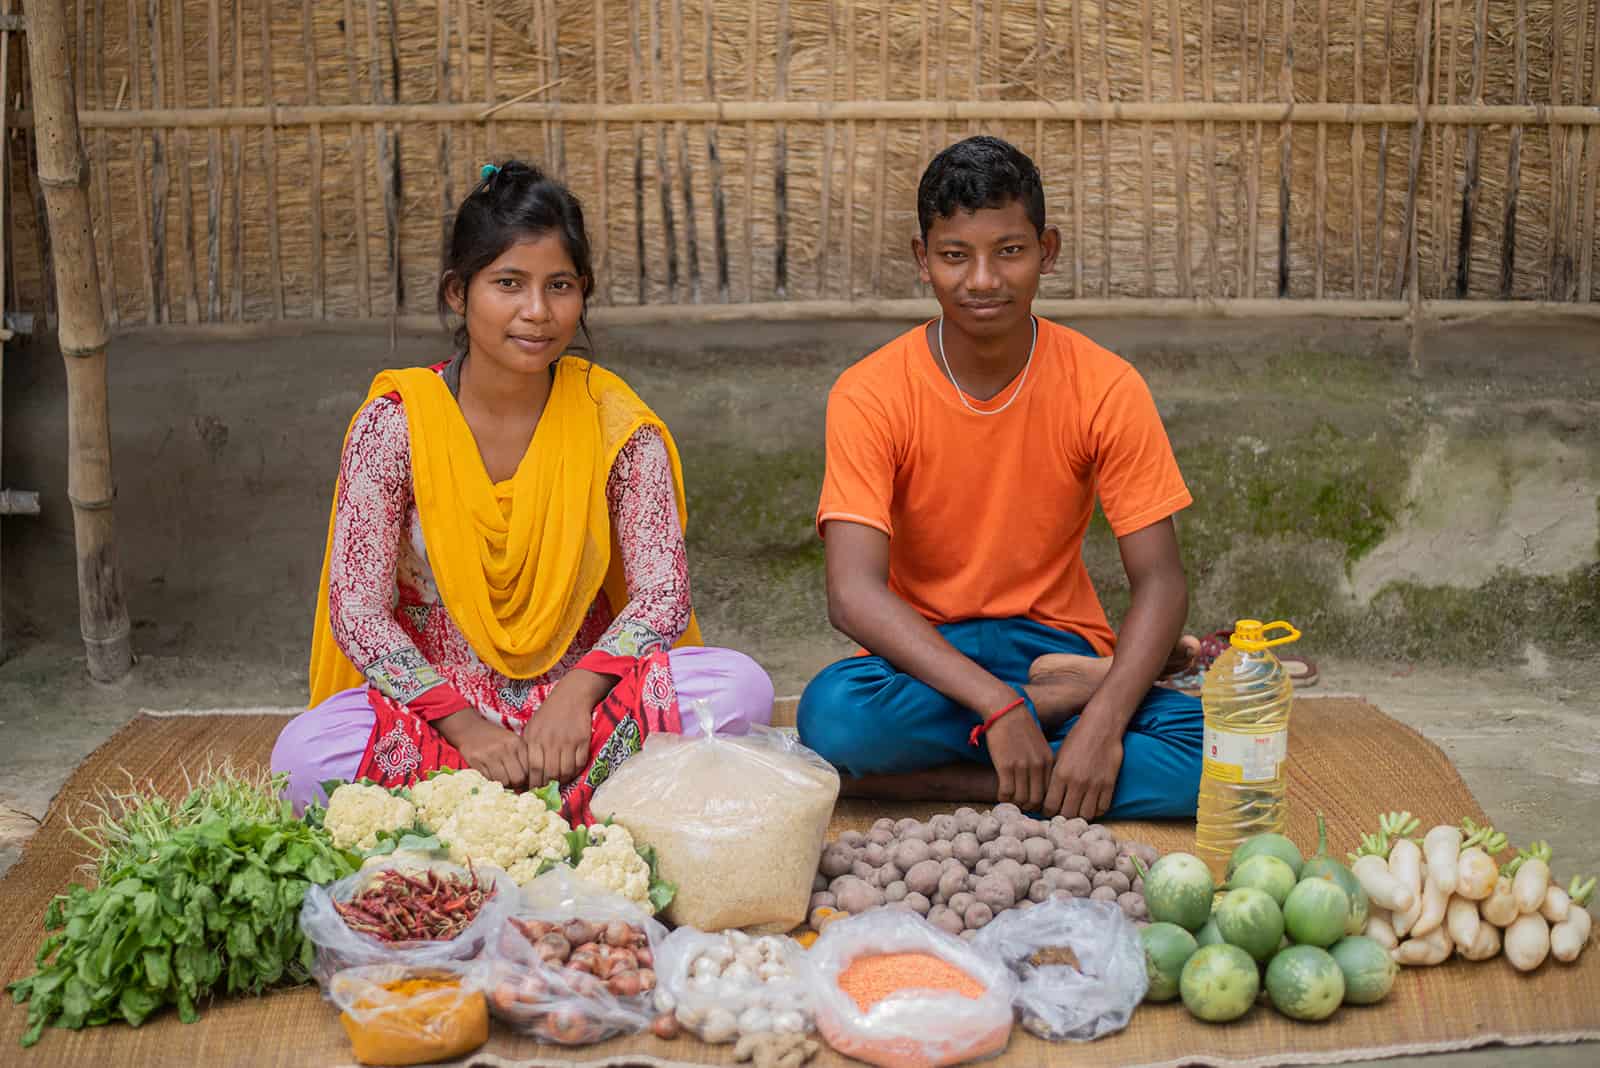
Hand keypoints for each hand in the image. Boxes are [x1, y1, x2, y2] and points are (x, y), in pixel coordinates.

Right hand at [435, 708, 527, 788]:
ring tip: (500, 778)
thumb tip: (528, 783)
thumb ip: (521, 758)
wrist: (470, 728)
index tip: (523, 781)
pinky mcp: (476, 760)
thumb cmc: (494, 738)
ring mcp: (490, 754)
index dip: (527, 778)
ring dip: (502, 784)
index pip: (528, 769)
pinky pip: (488, 779)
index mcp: (517, 742)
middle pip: (517, 778)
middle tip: (511, 783)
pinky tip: (490, 773)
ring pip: (503, 781)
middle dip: (515, 784)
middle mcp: (505, 748)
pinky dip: (491, 780)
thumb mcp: (511, 742)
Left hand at [524, 671, 610, 787]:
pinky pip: (579, 764)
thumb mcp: (532, 727)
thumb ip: (528, 748)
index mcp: (534, 738)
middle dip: (547, 785)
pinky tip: (571, 771)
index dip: (534, 782)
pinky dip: (576, 772)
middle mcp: (550, 741)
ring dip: (562, 780)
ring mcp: (567, 741)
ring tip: (559, 781)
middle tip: (547, 789)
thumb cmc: (548, 714)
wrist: (571, 696)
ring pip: (565, 771)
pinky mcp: (582, 740)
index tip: (534, 789)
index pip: (532, 768)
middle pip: (549, 772)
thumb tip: (526, 774)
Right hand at [983, 708, 1052, 811]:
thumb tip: (1037, 783)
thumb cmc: (1019, 726)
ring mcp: (1022, 766)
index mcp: (1048, 760)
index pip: (1049, 792)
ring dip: (1014, 803)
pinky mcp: (1006, 765)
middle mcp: (1038, 765)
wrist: (1005, 709)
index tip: (1031, 802)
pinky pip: (1007, 792)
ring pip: (1021, 798)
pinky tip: (1000, 795)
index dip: (1040, 802)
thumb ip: (1041, 762)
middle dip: (1028, 807)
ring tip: (1009, 801)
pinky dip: (1003, 798)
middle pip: (1036, 799)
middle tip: (1020, 806)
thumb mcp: (1038, 744)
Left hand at [1045, 718, 1123, 819]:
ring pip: (1085, 815)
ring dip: (1080, 816)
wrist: (1102, 725)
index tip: (1049, 812)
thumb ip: (1054, 778)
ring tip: (1077, 812)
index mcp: (1060, 774)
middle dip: (1063, 818)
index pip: (1050, 806)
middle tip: (1062, 816)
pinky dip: (1097, 810)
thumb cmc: (1077, 738)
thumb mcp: (1059, 756)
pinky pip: (1102, 808)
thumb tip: (1046, 798)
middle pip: (1067, 815)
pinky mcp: (1109, 784)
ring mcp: (1094, 784)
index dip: (1048, 812)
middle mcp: (1076, 782)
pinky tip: (1091, 805)